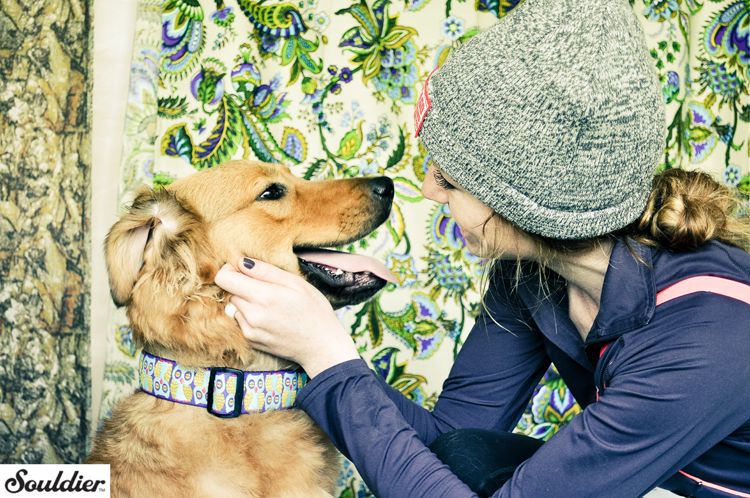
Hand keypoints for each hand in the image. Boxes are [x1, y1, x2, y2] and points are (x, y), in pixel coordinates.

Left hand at [214, 259, 359, 377]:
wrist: (321, 346)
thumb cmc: (315, 311)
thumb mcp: (297, 284)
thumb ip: (267, 271)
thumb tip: (242, 262)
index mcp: (264, 296)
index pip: (224, 278)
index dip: (230, 270)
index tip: (243, 270)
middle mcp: (252, 315)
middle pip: (230, 291)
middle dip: (242, 286)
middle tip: (265, 288)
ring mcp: (249, 330)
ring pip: (234, 306)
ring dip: (246, 302)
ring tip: (270, 305)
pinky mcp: (251, 341)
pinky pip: (240, 321)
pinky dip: (249, 317)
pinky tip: (269, 318)